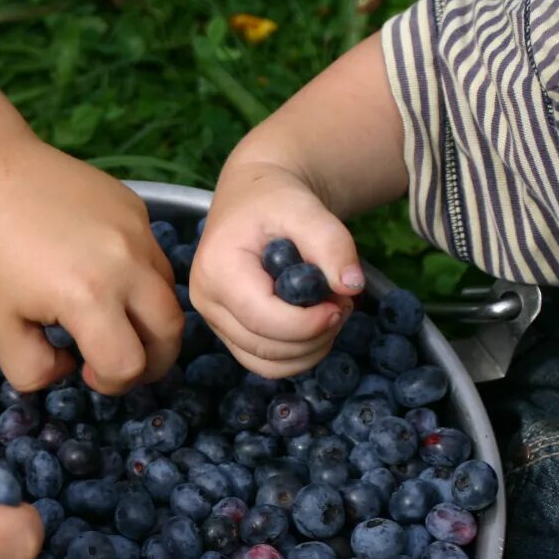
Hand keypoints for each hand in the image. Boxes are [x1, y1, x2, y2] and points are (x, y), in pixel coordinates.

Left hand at [0, 136, 183, 394]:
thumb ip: (33, 370)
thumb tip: (70, 366)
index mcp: (89, 297)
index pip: (129, 364)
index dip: (111, 382)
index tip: (85, 372)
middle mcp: (126, 264)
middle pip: (169, 333)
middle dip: (150, 362)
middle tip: (119, 363)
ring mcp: (137, 231)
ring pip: (169, 293)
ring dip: (149, 321)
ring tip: (114, 323)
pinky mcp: (135, 208)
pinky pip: (155, 257)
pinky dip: (141, 280)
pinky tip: (101, 276)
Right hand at [189, 160, 364, 377]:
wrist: (255, 194)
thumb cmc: (276, 199)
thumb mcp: (306, 208)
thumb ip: (331, 243)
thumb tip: (352, 286)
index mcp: (217, 270)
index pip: (263, 319)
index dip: (309, 323)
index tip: (343, 302)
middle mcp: (206, 301)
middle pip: (266, 348)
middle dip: (314, 335)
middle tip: (341, 302)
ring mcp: (213, 320)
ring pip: (266, 364)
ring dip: (309, 349)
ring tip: (328, 311)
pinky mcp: (227, 331)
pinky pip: (264, 362)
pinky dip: (297, 354)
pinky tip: (313, 324)